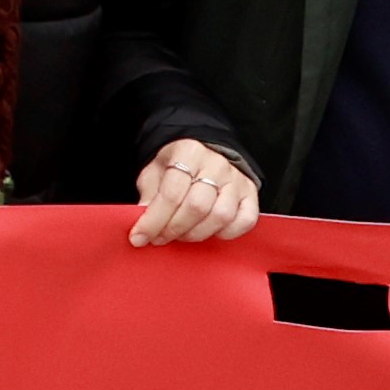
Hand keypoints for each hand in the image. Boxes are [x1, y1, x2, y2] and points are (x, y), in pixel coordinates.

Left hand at [127, 139, 261, 244]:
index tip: (139, 237)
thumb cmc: (176, 166)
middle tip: (159, 238)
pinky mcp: (250, 194)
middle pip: (197, 207)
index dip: (153, 220)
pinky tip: (209, 232)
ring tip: (181, 235)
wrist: (204, 154)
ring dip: (196, 234)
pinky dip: (226, 234)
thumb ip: (149, 196)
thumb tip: (143, 224)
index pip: (171, 194)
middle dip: (174, 229)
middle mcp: (216, 164)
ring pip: (220, 216)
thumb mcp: (154, 172)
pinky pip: (244, 221)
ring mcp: (236, 179)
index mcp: (188, 152)